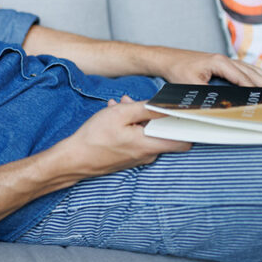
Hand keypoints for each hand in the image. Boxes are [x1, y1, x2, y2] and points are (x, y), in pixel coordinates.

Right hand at [54, 96, 190, 178]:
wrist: (74, 159)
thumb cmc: (95, 137)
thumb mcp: (121, 114)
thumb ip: (147, 109)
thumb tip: (167, 105)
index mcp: (149, 145)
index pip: (183, 141)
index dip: (187, 126)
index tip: (185, 112)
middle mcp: (147, 154)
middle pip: (162, 132)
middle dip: (154, 115)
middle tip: (138, 102)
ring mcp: (137, 157)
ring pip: (146, 133)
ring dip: (137, 118)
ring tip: (120, 105)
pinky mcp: (128, 157)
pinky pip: (136, 138)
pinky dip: (130, 126)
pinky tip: (115, 115)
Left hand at [155, 48, 261, 87]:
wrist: (168, 59)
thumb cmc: (177, 70)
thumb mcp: (189, 85)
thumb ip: (205, 94)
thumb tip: (217, 104)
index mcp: (218, 63)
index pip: (241, 78)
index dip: (253, 89)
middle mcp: (224, 60)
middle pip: (249, 73)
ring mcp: (225, 61)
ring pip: (249, 69)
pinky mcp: (223, 64)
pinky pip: (243, 69)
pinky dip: (256, 74)